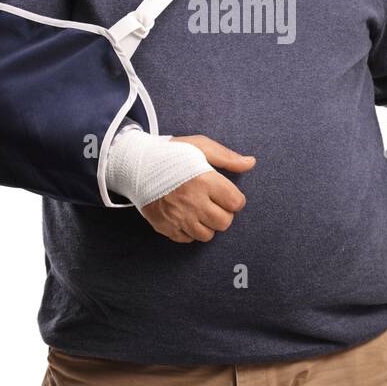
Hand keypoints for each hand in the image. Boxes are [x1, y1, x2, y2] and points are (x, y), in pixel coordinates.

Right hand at [139, 135, 254, 242]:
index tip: (225, 194)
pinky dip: (190, 231)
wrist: (136, 165)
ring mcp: (178, 217)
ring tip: (199, 209)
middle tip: (213, 202)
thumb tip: (250, 163)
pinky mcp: (166, 227)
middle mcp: (193, 202)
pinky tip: (185, 215)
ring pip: (207, 235)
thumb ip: (227, 157)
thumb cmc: (171, 154)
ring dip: (207, 224)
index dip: (234, 199)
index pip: (236, 203)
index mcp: (204, 181)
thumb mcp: (199, 146)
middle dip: (223, 213)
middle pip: (224, 222)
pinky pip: (188, 239)